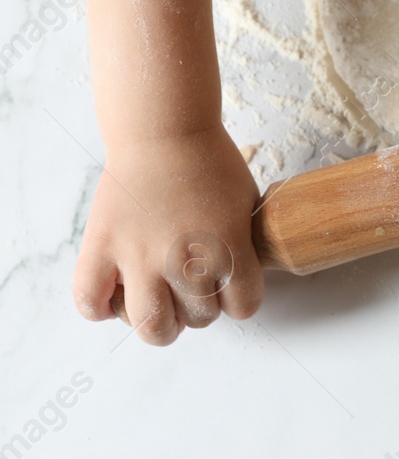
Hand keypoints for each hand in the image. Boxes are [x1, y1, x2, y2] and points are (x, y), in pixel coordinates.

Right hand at [73, 126, 263, 344]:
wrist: (165, 132)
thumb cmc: (211, 164)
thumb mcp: (247, 205)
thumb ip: (245, 248)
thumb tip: (239, 282)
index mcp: (228, 246)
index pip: (244, 307)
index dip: (239, 300)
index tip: (231, 288)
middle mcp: (185, 258)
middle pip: (200, 319)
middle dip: (200, 310)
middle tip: (192, 289)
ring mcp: (139, 255)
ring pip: (150, 326)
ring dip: (159, 322)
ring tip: (157, 299)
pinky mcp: (102, 247)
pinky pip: (90, 302)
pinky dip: (101, 309)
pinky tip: (117, 293)